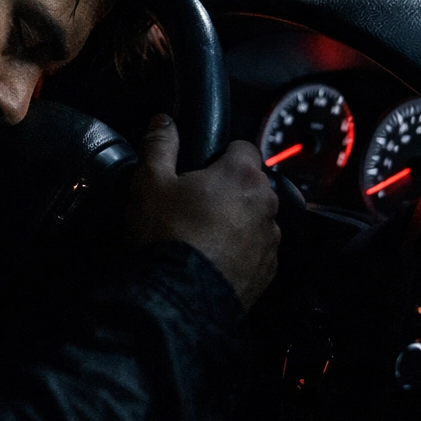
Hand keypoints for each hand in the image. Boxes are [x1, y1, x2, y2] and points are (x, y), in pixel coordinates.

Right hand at [129, 113, 279, 308]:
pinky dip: (239, 250)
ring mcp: (270, 239)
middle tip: (193, 204)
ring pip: (255, 217)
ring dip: (236, 220)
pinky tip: (210, 258)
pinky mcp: (268, 270)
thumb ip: (159, 145)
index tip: (199, 169)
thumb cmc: (167, 235)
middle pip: (251, 183)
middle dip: (228, 188)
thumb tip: (163, 122)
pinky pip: (256, 249)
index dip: (220, 154)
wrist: (180, 299)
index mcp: (242, 175)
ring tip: (201, 235)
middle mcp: (266, 204)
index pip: (243, 146)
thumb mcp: (149, 182)